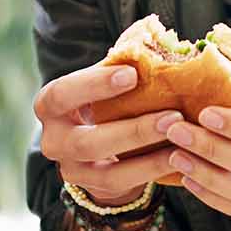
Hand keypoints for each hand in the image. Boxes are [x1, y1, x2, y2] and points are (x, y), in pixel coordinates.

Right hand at [35, 64, 182, 205]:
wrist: (97, 144)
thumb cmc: (104, 100)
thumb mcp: (103, 82)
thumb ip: (120, 66)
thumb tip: (154, 41)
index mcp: (50, 105)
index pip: (62, 94)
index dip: (94, 85)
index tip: (132, 74)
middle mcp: (52, 141)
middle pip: (85, 142)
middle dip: (133, 131)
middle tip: (172, 116)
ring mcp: (71, 170)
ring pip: (107, 170)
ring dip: (148, 156)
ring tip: (181, 139)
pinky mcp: (92, 189)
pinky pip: (123, 184)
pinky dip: (152, 171)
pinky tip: (178, 158)